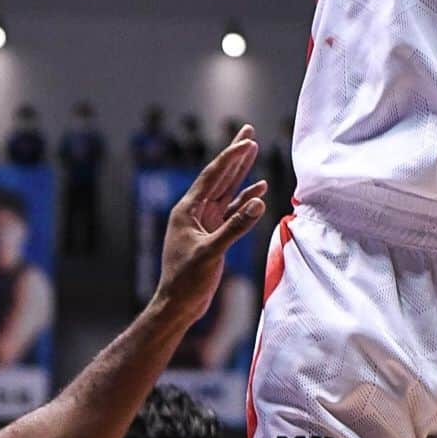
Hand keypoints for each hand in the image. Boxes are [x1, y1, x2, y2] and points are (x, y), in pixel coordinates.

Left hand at [154, 126, 266, 325]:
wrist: (178, 306)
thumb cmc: (187, 281)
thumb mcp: (211, 253)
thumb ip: (235, 227)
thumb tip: (258, 202)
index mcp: (187, 209)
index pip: (213, 176)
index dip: (231, 157)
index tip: (248, 140)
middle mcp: (195, 210)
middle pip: (219, 176)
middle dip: (235, 154)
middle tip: (248, 131)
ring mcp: (205, 221)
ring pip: (226, 190)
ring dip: (241, 172)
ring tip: (253, 150)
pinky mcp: (214, 233)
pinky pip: (232, 210)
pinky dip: (245, 199)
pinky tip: (258, 189)